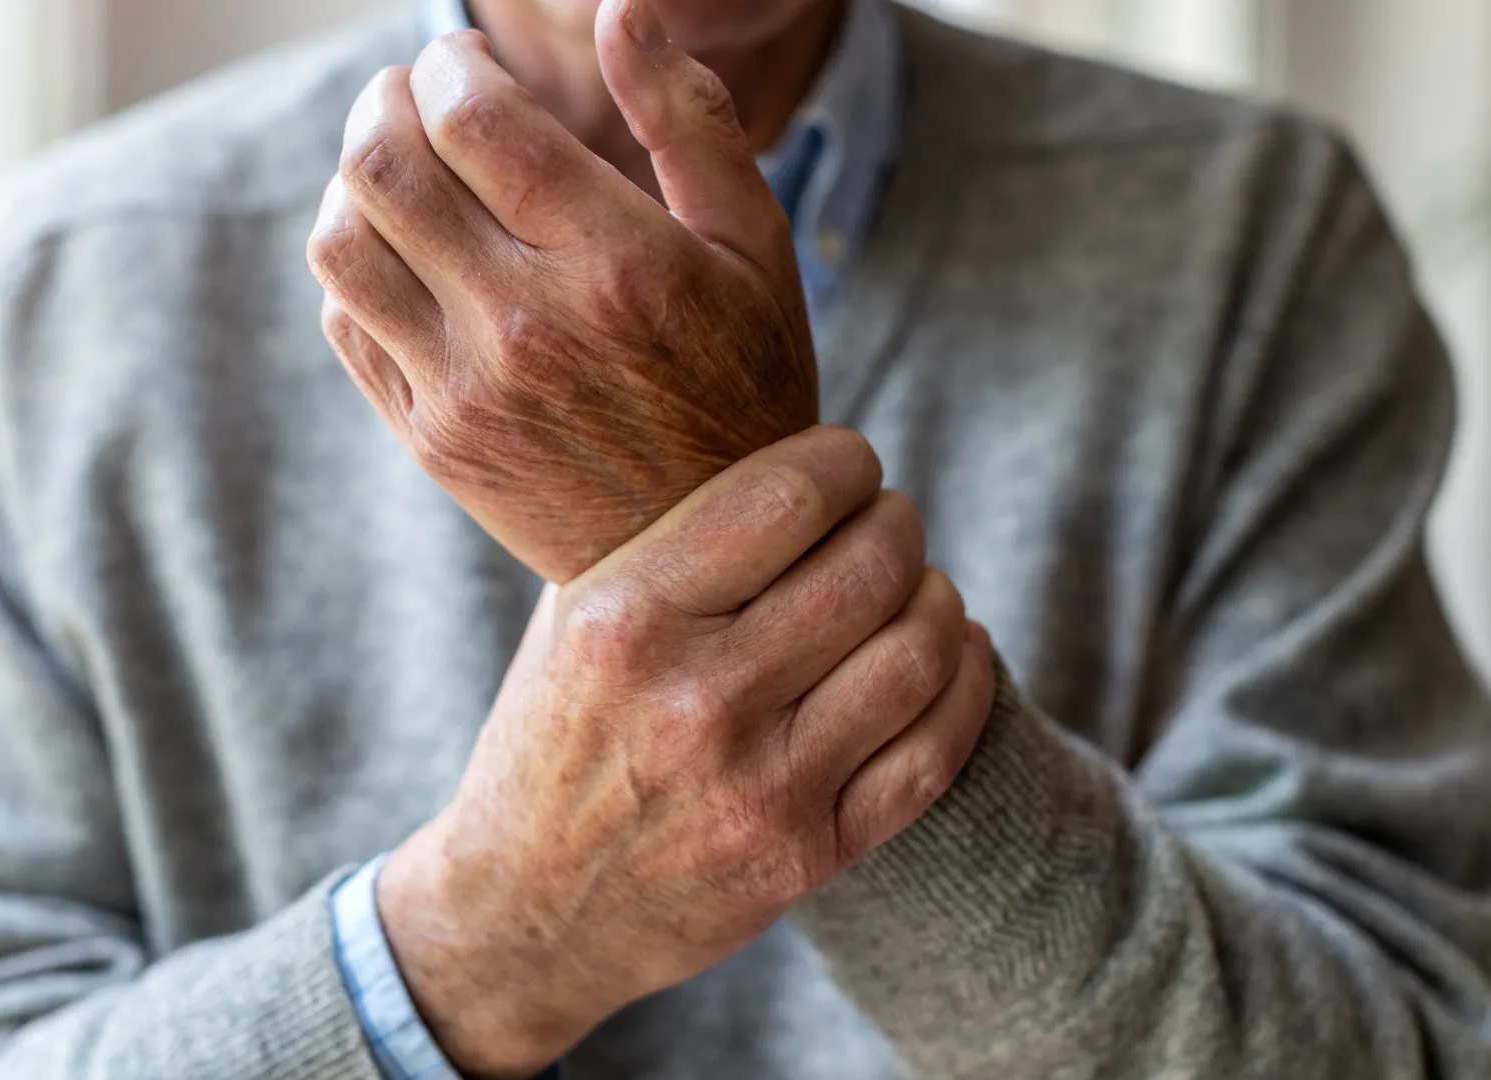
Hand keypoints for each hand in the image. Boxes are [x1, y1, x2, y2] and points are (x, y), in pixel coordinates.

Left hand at [305, 0, 817, 583]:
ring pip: (344, 240)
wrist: (708, 556)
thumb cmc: (743, 383)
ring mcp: (468, 391)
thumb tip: (622, 10)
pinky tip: (403, 252)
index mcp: (619, 265)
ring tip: (398, 166)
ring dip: (354, 178)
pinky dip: (355, 263)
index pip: (476, 118)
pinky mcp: (431, 438)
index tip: (463, 59)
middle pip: (387, 167)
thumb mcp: (755, 248)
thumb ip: (691, 119)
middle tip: (412, 94)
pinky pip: (346, 319)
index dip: (451, 64)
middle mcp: (530, 326)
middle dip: (385, 102)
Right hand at [376, 428, 998, 1077]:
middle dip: (898, 523)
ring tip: (916, 588)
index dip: (845, 461)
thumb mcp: (573, 618)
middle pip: (871, 566)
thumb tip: (796, 454)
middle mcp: (696, 700)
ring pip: (919, 652)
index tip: (848, 463)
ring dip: (937, 598)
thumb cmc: (556, 735)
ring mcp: (760, 786)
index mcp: (624, 620)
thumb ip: (671, 538)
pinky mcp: (808, 854)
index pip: (786, 496)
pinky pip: (934, 752)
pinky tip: (950, 653)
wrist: (526, 909)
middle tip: (886, 522)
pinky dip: (964, 683)